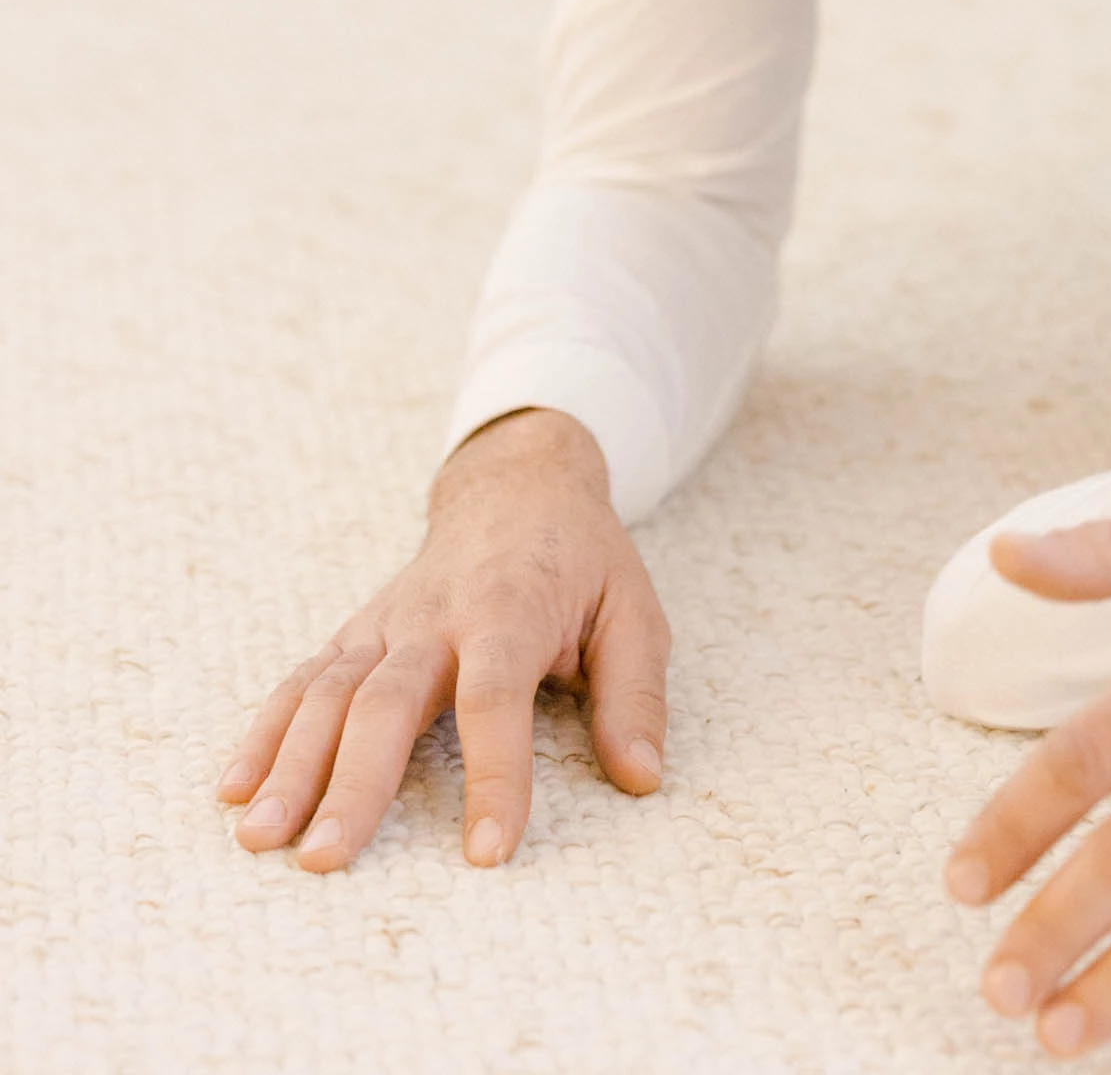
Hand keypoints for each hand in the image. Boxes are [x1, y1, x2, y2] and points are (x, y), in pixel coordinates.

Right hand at [218, 408, 668, 871]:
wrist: (517, 485)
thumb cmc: (583, 560)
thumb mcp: (634, 610)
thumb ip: (636, 694)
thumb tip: (642, 779)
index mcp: (511, 609)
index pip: (496, 697)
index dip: (494, 775)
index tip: (487, 853)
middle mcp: (436, 615)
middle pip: (387, 700)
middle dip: (353, 782)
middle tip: (323, 859)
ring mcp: (387, 622)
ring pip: (329, 691)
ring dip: (290, 763)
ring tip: (259, 837)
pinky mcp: (358, 631)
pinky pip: (303, 679)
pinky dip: (265, 731)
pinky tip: (234, 788)